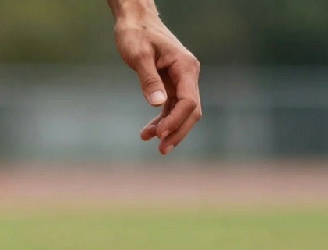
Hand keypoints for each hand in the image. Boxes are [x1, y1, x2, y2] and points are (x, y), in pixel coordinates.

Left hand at [114, 15, 201, 154]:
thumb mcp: (139, 56)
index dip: (176, 120)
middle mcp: (188, 75)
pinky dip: (161, 120)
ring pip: (182, 112)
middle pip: (191, 111)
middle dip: (177, 131)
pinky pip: (171, 108)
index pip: (189, 101)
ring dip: (168, 129)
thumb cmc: (136, 34)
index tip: (159, 133)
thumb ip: (148, 80)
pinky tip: (147, 132)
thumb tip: (157, 104)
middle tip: (161, 150)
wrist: (135, 21)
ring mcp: (180, 80)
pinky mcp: (170, 84)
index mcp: (185, 67)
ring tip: (148, 141)